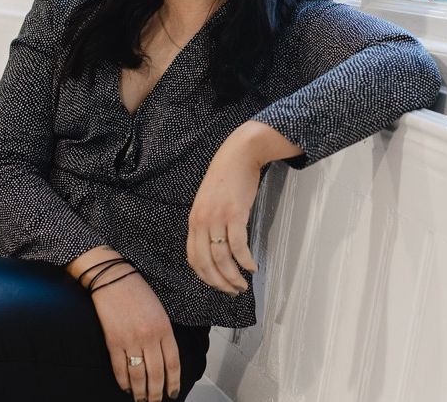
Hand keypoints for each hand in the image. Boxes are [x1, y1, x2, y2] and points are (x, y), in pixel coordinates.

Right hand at [89, 265, 181, 401]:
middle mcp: (149, 336)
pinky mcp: (113, 341)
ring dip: (140, 392)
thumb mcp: (159, 310)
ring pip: (138, 375)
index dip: (173, 381)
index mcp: (164, 328)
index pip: (172, 362)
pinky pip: (119, 368)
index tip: (173, 393)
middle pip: (156, 373)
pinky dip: (123, 381)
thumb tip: (165, 360)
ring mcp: (130, 340)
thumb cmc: (138, 291)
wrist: (113, 278)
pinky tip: (126, 388)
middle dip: (157, 392)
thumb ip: (163, 334)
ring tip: (141, 400)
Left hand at [187, 142, 260, 294]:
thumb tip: (215, 246)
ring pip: (222, 258)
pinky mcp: (235, 214)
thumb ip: (207, 223)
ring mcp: (217, 218)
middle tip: (232, 291)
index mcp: (194, 221)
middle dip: (219, 282)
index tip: (218, 285)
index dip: (205, 277)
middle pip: (207, 263)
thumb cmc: (226, 178)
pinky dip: (245, 260)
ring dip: (233, 276)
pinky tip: (253, 267)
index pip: (193, 258)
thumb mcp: (208, 202)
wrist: (239, 155)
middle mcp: (202, 222)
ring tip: (243, 284)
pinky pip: (239, 245)